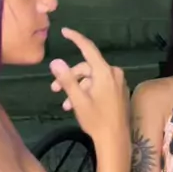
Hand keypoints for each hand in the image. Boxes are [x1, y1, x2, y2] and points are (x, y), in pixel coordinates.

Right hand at [50, 29, 129, 147]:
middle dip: (70, 77)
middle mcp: (114, 73)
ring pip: (91, 78)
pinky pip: (99, 85)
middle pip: (86, 68)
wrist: (115, 140)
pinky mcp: (119, 92)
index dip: (75, 38)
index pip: (88, 48)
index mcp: (105, 72)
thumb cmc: (97, 120)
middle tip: (54, 89)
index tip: (64, 31)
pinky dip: (87, 92)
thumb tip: (55, 61)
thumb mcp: (78, 100)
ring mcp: (118, 83)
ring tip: (65, 104)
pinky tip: (76, 105)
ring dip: (77, 88)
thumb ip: (66, 79)